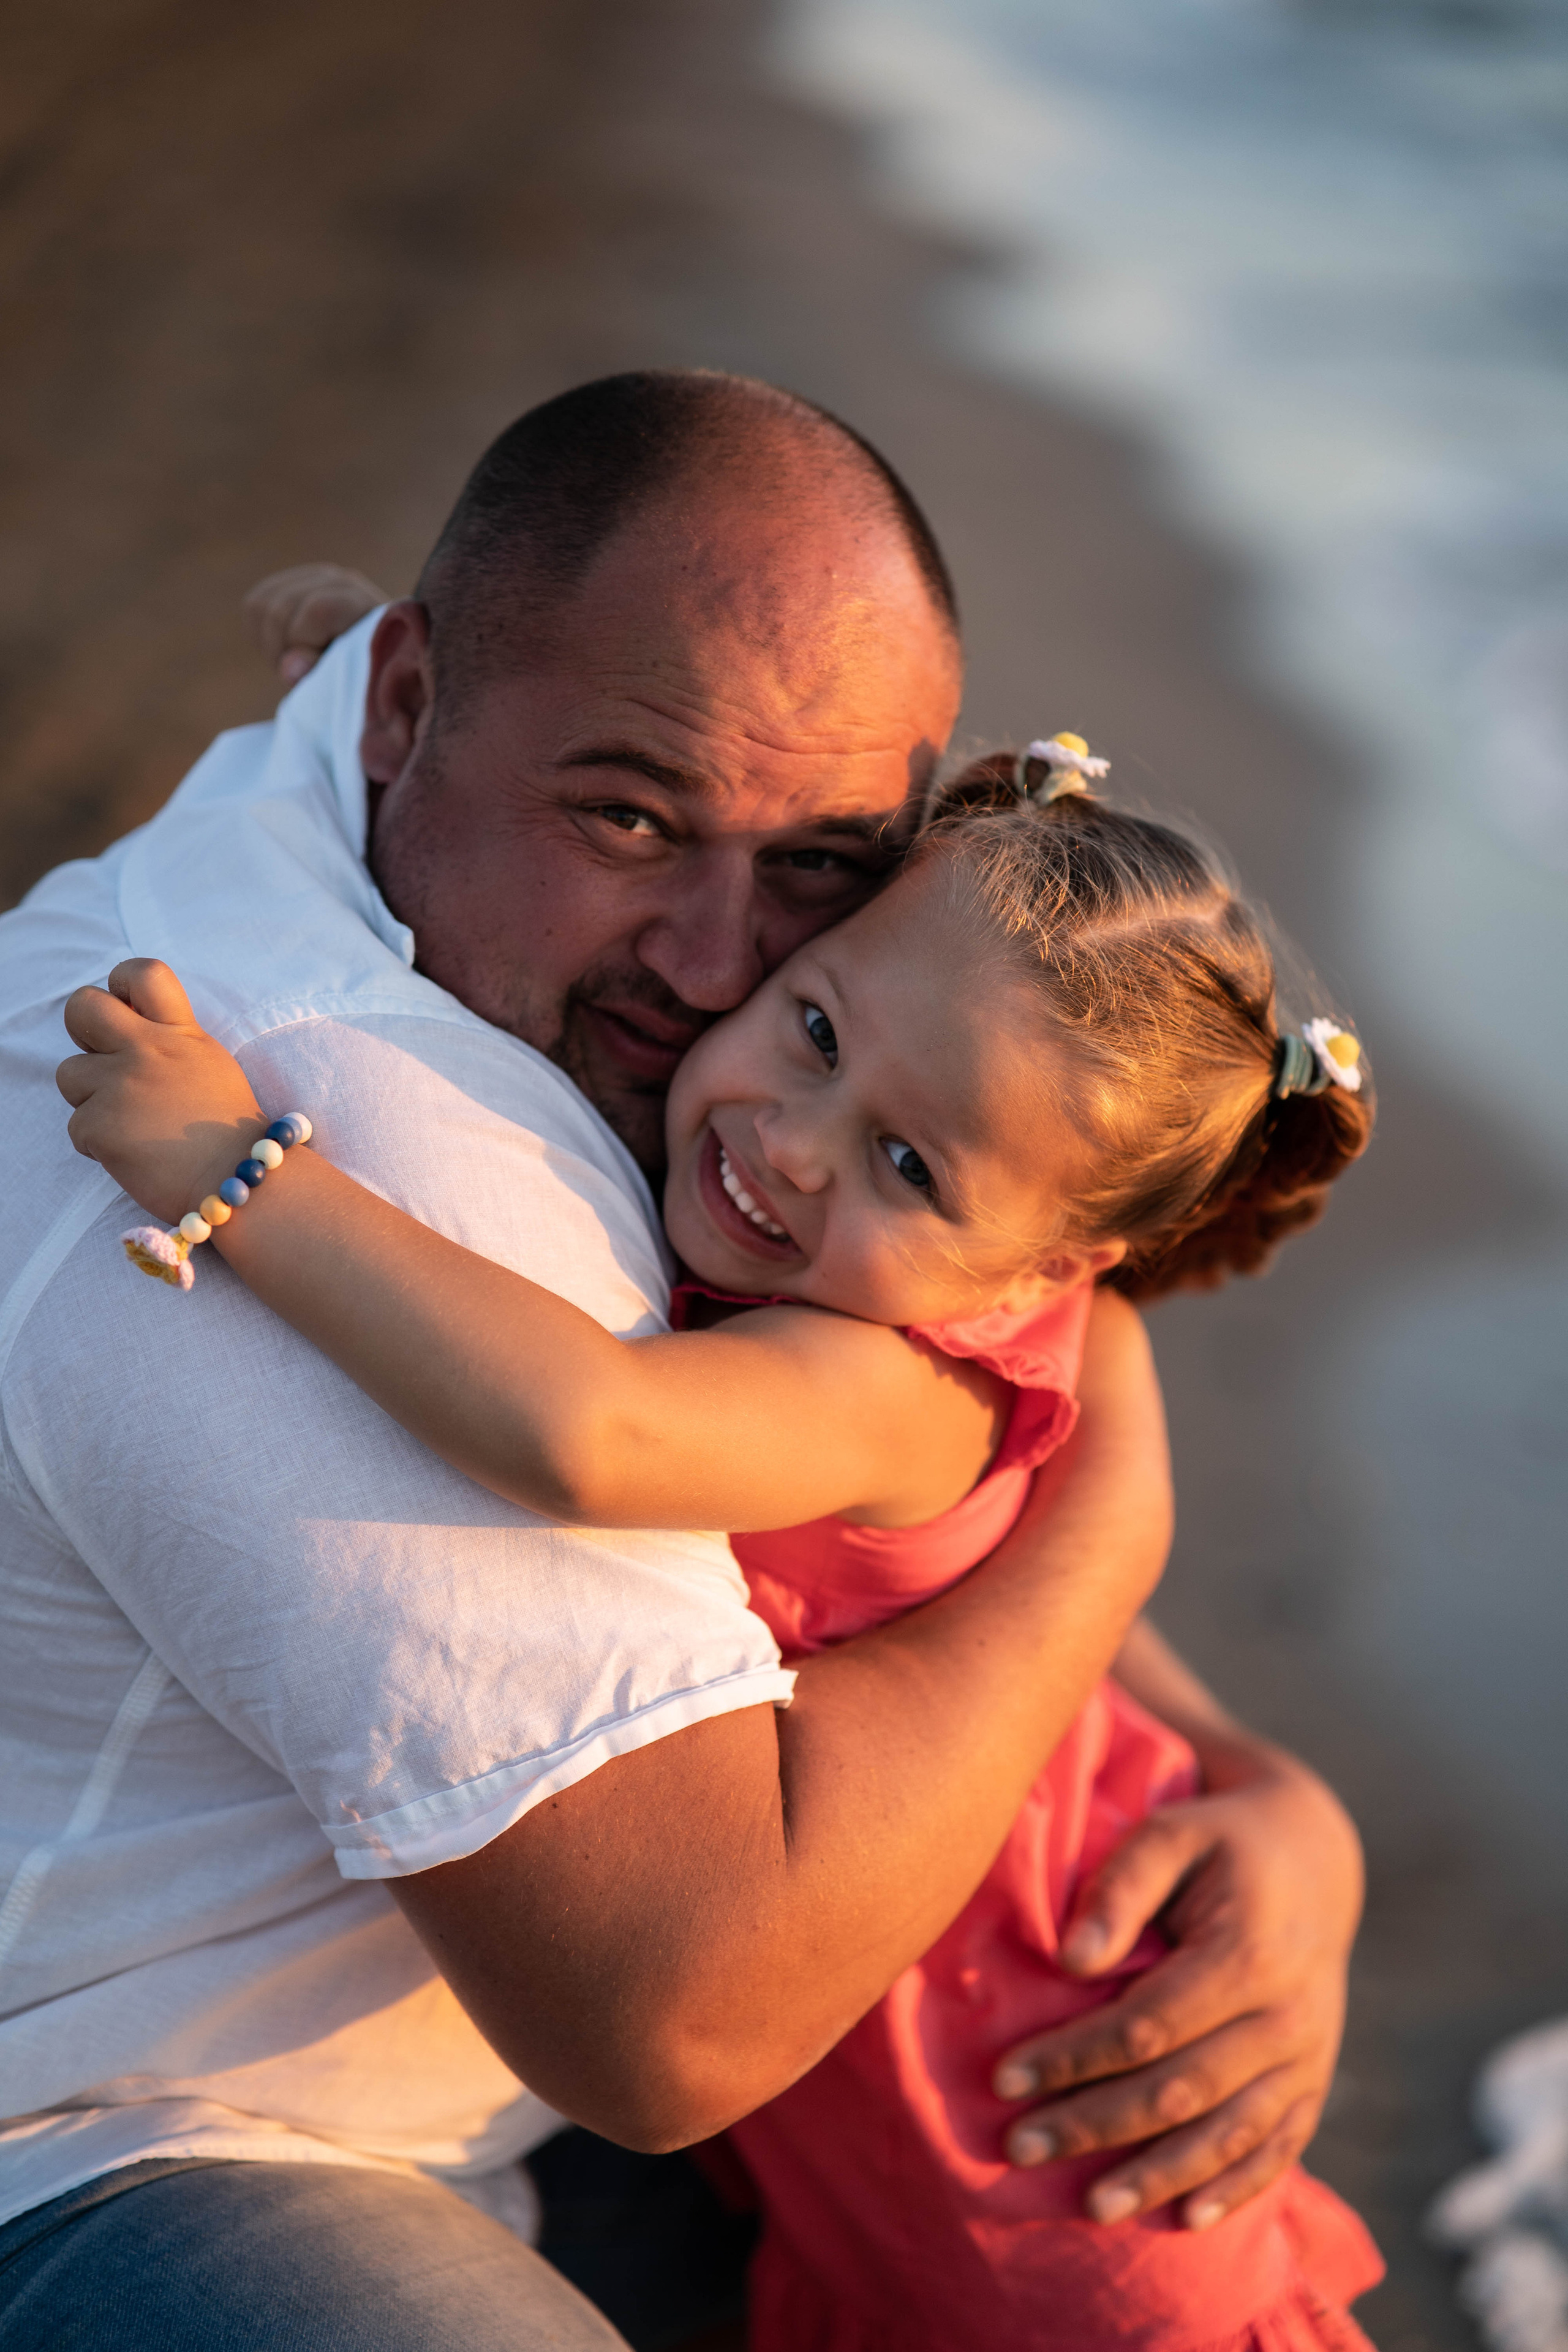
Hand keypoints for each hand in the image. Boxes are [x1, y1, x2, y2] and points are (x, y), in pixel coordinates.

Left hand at [57, 959, 265, 1221]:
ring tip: (129, 1122)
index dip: (121, 984)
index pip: (143, 972)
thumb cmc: (229, 1133)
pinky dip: (98, 1144)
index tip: (126, 1010)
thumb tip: (131, 1031)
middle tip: (102, 1059)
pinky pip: (76, 1126)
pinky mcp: (101, 1125)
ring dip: (90, 1099)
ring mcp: (122, 1085)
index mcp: (180, 1031)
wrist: (239, 1184)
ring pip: (69, 1075)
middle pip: (81, 1007)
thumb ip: (171, 1041)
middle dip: (82, 1030)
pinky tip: (133, 1153)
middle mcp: (148, 1049)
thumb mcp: (209, 1064)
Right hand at [244, 564, 386, 686]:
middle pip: (279, 609)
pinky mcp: (290, 584)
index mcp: (362, 604)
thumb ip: (323, 675)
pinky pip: (255, 604)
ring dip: (270, 643)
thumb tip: (290, 667)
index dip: (305, 644)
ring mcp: (311, 578)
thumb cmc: (364, 678)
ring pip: (259, 604)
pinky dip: (262, 634)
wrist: (373, 661)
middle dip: (282, 650)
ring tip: (297, 662)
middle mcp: (336, 581)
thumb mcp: (349, 683)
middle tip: (304, 673)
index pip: (317, 610)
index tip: (316, 670)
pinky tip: (286, 648)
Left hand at [993, 1747, 1362, 2229]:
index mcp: (1248, 1954)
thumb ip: (1121, 1886)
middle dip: (1094, 2125)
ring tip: (1090, 2209)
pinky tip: (1186, 2221)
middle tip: (1018, 2148)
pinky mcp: (1313, 2081)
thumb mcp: (1173, 1833)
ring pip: (1227, 2133)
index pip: (1146, 2026)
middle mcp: (1286, 2016)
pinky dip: (1233, 2188)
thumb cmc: (1220, 1842)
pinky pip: (1276, 2147)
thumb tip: (1071, 1960)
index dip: (1073, 2057)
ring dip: (1157, 2176)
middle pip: (1179, 2089)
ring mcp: (1306, 2056)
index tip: (1003, 2077)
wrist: (1312, 1859)